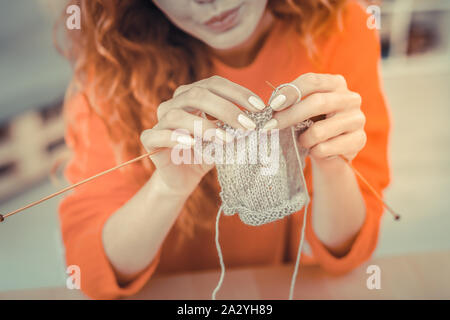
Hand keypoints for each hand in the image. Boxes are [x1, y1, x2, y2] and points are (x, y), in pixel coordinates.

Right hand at [140, 75, 265, 194]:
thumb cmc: (206, 153)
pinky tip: (193, 144)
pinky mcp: (150, 140)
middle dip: (226, 109)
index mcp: (192, 96)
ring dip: (204, 125)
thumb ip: (238, 127)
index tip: (260, 107)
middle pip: (197, 94)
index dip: (238, 93)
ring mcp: (160, 121)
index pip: (214, 84)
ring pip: (177, 114)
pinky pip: (159, 135)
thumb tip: (264, 120)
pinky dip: (176, 138)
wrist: (183, 178)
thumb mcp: (226, 137)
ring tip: (225, 139)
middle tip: (248, 125)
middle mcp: (174, 103)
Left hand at [266, 73, 365, 161]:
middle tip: (271, 126)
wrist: (332, 152)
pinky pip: (325, 148)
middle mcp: (350, 98)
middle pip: (317, 102)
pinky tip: (315, 150)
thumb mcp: (303, 109)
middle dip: (290, 115)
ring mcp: (357, 119)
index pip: (311, 81)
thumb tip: (271, 106)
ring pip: (320, 131)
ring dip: (303, 139)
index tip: (273, 106)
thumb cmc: (313, 125)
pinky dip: (313, 152)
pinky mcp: (359, 140)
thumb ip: (290, 103)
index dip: (290, 92)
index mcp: (335, 83)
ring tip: (301, 141)